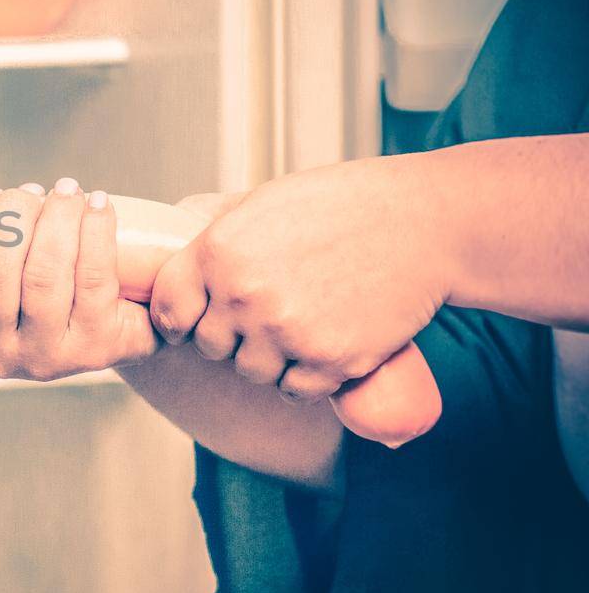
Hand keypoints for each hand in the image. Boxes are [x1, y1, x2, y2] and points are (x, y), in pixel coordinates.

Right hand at [0, 168, 158, 380]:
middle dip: (12, 218)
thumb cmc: (30, 268)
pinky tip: (97, 205)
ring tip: (66, 191)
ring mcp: (44, 356)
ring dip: (57, 218)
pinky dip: (95, 231)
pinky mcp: (93, 347)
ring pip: (43, 276)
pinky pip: (91, 279)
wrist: (103, 314)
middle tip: (29, 192)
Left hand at [149, 154, 451, 399]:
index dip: (180, 318)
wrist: (424, 224)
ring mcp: (285, 332)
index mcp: (219, 251)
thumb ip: (216, 227)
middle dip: (232, 336)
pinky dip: (307, 378)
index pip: (168, 308)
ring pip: (251, 373)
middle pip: (210, 346)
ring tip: (303, 323)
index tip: (193, 321)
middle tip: (268, 314)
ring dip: (271, 359)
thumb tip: (171, 231)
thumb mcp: (264, 201)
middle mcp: (244, 295)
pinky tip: (325, 344)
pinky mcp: (328, 361)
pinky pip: (294, 391)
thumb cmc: (343, 205)